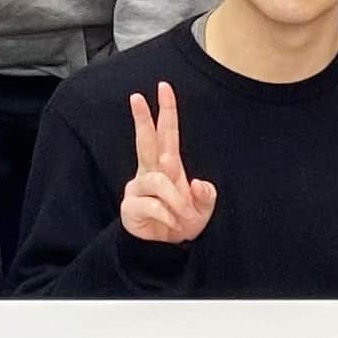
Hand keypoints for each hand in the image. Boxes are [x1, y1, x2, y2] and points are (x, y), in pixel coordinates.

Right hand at [116, 83, 217, 244]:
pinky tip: (170, 223)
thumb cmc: (182, 223)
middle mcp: (150, 172)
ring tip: (183, 217)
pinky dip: (168, 216)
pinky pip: (153, 205)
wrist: (164, 250)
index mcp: (167, 167)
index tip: (164, 88)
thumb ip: (206, 196)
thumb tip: (199, 183)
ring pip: (160, 182)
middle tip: (136, 97)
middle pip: (146, 141)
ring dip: (177, 202)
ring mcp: (138, 188)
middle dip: (143, 118)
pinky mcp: (131, 206)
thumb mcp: (203, 210)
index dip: (166, 111)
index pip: (167, 134)